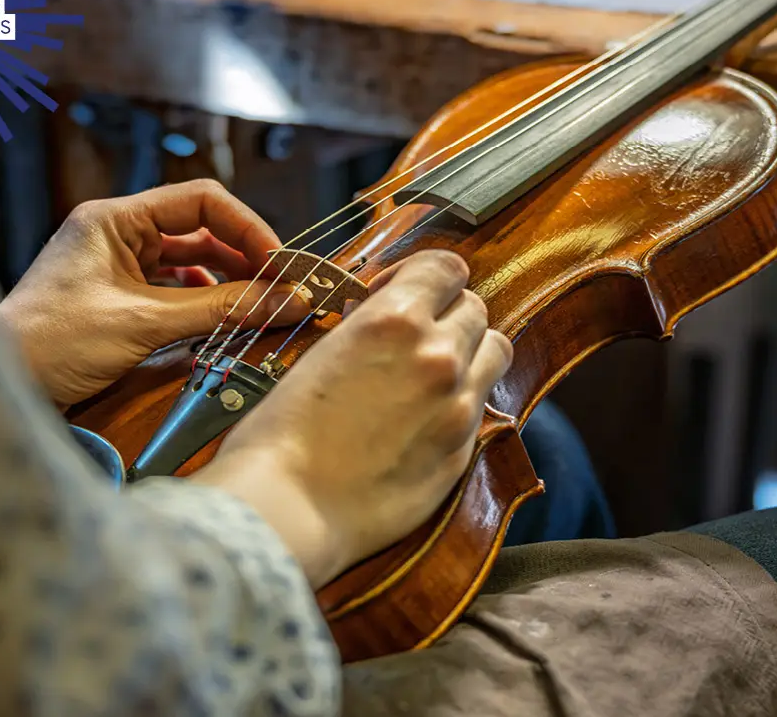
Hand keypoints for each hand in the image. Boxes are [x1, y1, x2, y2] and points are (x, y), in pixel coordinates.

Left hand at [0, 180, 311, 409]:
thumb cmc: (54, 343)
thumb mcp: (146, 323)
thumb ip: (221, 309)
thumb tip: (288, 301)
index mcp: (114, 219)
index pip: (200, 200)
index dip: (246, 228)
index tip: (279, 264)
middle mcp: (116, 233)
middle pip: (199, 231)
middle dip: (242, 260)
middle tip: (280, 291)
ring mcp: (114, 266)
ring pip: (189, 263)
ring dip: (224, 284)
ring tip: (256, 310)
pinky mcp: (116, 298)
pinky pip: (172, 290)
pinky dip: (200, 305)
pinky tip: (218, 325)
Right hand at [192, 250, 512, 587]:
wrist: (287, 508)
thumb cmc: (281, 431)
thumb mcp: (321, 352)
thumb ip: (368, 326)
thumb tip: (383, 315)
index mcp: (396, 320)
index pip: (446, 268)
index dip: (427, 276)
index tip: (403, 292)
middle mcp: (438, 355)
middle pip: (475, 309)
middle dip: (446, 314)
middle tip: (412, 337)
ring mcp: (458, 406)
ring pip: (495, 353)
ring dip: (470, 352)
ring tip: (431, 373)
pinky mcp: (462, 453)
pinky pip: (481, 407)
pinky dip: (461, 402)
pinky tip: (424, 419)